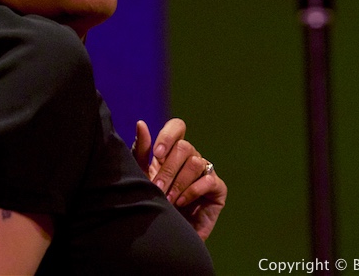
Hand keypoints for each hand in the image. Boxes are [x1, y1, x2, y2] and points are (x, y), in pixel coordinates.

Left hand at [132, 118, 226, 240]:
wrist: (165, 234)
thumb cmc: (152, 202)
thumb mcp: (142, 176)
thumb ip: (141, 151)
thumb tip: (141, 123)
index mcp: (172, 150)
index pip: (177, 127)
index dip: (168, 135)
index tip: (157, 155)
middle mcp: (191, 157)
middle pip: (184, 146)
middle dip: (168, 169)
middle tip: (157, 188)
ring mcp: (206, 171)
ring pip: (196, 162)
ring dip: (179, 182)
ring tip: (168, 199)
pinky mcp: (217, 189)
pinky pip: (208, 180)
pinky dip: (192, 191)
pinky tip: (181, 203)